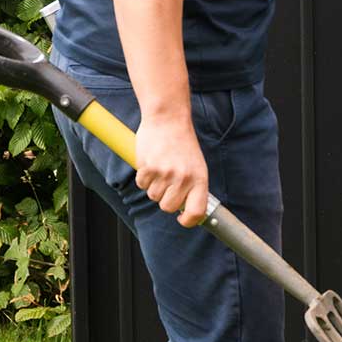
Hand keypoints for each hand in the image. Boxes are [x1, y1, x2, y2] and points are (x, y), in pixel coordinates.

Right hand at [134, 112, 209, 228]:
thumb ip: (193, 186)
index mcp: (200, 179)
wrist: (168, 120)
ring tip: (161, 169)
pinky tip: (151, 164)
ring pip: (153, 197)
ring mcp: (165, 173)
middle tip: (168, 185)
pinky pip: (142, 185)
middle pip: (168, 207)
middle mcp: (184, 178)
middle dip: (165, 200)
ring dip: (154, 186)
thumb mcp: (197, 165)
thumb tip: (187, 211)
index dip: (189, 221)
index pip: (197, 211)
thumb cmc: (183, 144)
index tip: (182, 219)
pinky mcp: (148, 168)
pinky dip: (144, 178)